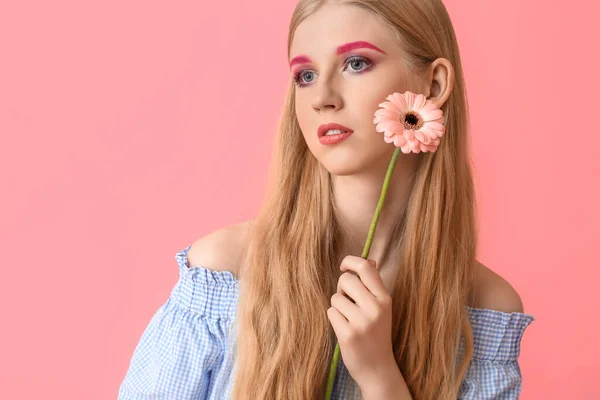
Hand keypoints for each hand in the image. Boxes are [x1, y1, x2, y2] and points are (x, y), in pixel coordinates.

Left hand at [326, 255, 396, 387]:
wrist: (378, 369)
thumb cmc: (376, 334)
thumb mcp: (381, 308)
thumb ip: (373, 286)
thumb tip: (368, 260)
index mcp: (385, 299)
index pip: (366, 268)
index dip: (350, 261)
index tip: (344, 267)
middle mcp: (375, 308)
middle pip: (346, 280)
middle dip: (341, 288)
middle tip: (348, 302)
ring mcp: (362, 321)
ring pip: (335, 297)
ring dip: (338, 307)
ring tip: (349, 320)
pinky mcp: (348, 334)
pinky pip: (331, 312)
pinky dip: (334, 319)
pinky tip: (344, 329)